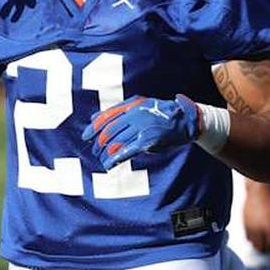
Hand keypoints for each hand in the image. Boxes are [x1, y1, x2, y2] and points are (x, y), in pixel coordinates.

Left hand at [82, 95, 199, 171]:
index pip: (106, 117)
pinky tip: (109, 165)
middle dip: (98, 144)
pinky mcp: (147, 141)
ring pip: (115, 143)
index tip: (85, 136)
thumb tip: (93, 117)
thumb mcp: (139, 105)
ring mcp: (141, 128)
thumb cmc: (159, 113)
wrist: (184, 120)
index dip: (93, 128)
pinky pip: (126, 151)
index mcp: (131, 105)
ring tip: (102, 160)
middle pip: (109, 132)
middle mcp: (135, 115)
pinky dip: (115, 159)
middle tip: (96, 151)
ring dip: (105, 154)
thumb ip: (118, 110)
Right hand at [243, 182, 269, 253]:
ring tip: (262, 242)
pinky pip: (247, 237)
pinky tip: (256, 235)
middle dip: (265, 249)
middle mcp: (260, 231)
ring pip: (253, 244)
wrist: (258, 191)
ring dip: (258, 245)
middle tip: (268, 248)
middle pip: (261, 248)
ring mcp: (251, 228)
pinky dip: (252, 239)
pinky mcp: (244, 224)